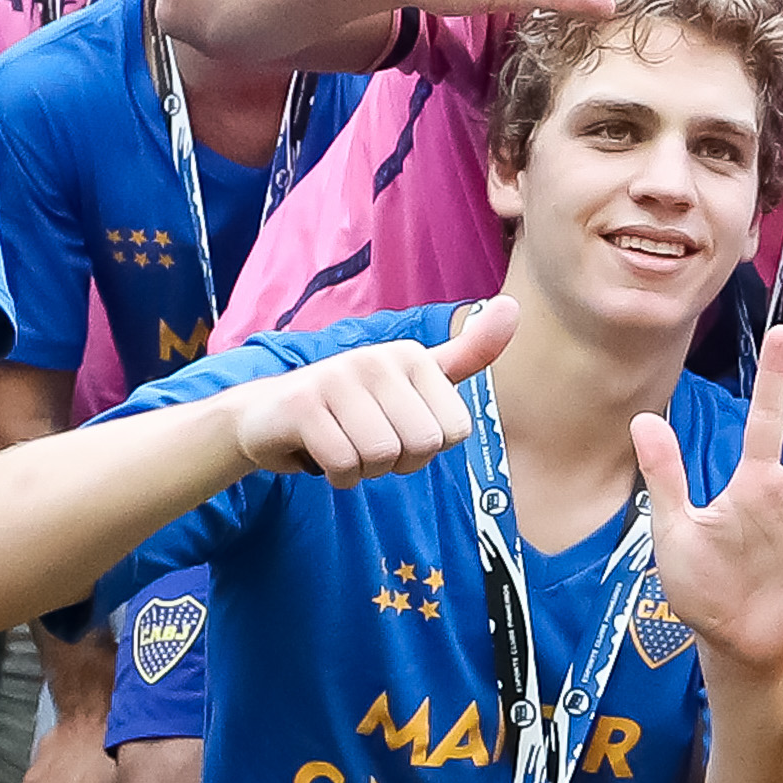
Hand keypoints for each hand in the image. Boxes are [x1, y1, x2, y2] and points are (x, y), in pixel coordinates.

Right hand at [220, 295, 514, 482]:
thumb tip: (513, 308)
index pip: (454, 432)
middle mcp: (376, 357)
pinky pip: (344, 465)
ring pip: (382, 457)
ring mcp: (336, 377)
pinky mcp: (302, 405)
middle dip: (397, 461)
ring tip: (345, 444)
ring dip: (365, 469)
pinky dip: (337, 475)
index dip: (427, 448)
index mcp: (410, 355)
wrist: (269, 417)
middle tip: (368, 441)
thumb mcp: (414, 379)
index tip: (397, 428)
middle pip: (421, 446)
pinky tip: (322, 454)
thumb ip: (466, 354)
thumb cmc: (353, 405)